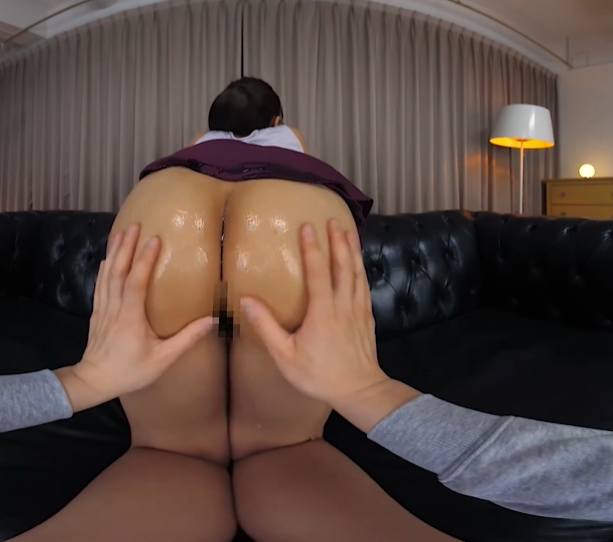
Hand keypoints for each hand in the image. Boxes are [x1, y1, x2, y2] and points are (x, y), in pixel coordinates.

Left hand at [54, 223, 218, 411]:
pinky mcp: (96, 312)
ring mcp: (102, 309)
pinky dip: (104, 268)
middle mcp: (114, 308)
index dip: (144, 259)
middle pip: (118, 270)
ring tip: (121, 233)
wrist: (94, 380)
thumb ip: (187, 339)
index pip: (136, 281)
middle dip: (126, 246)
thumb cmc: (130, 372)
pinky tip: (107, 258)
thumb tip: (212, 320)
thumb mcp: (163, 359)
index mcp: (130, 317)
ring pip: (106, 274)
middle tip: (134, 225)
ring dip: (114, 252)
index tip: (154, 239)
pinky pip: (99, 284)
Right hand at [238, 219, 418, 431]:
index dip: (312, 247)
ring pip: (357, 274)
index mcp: (323, 311)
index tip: (307, 226)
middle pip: (343, 266)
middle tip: (333, 220)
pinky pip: (364, 287)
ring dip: (352, 251)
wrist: (360, 391)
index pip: (318, 271)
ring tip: (349, 232)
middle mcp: (343, 305)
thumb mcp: (285, 355)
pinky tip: (359, 267)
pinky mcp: (366, 319)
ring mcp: (358, 311)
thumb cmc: (319, 375)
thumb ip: (266, 327)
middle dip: (337, 241)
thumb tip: (246, 301)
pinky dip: (361, 270)